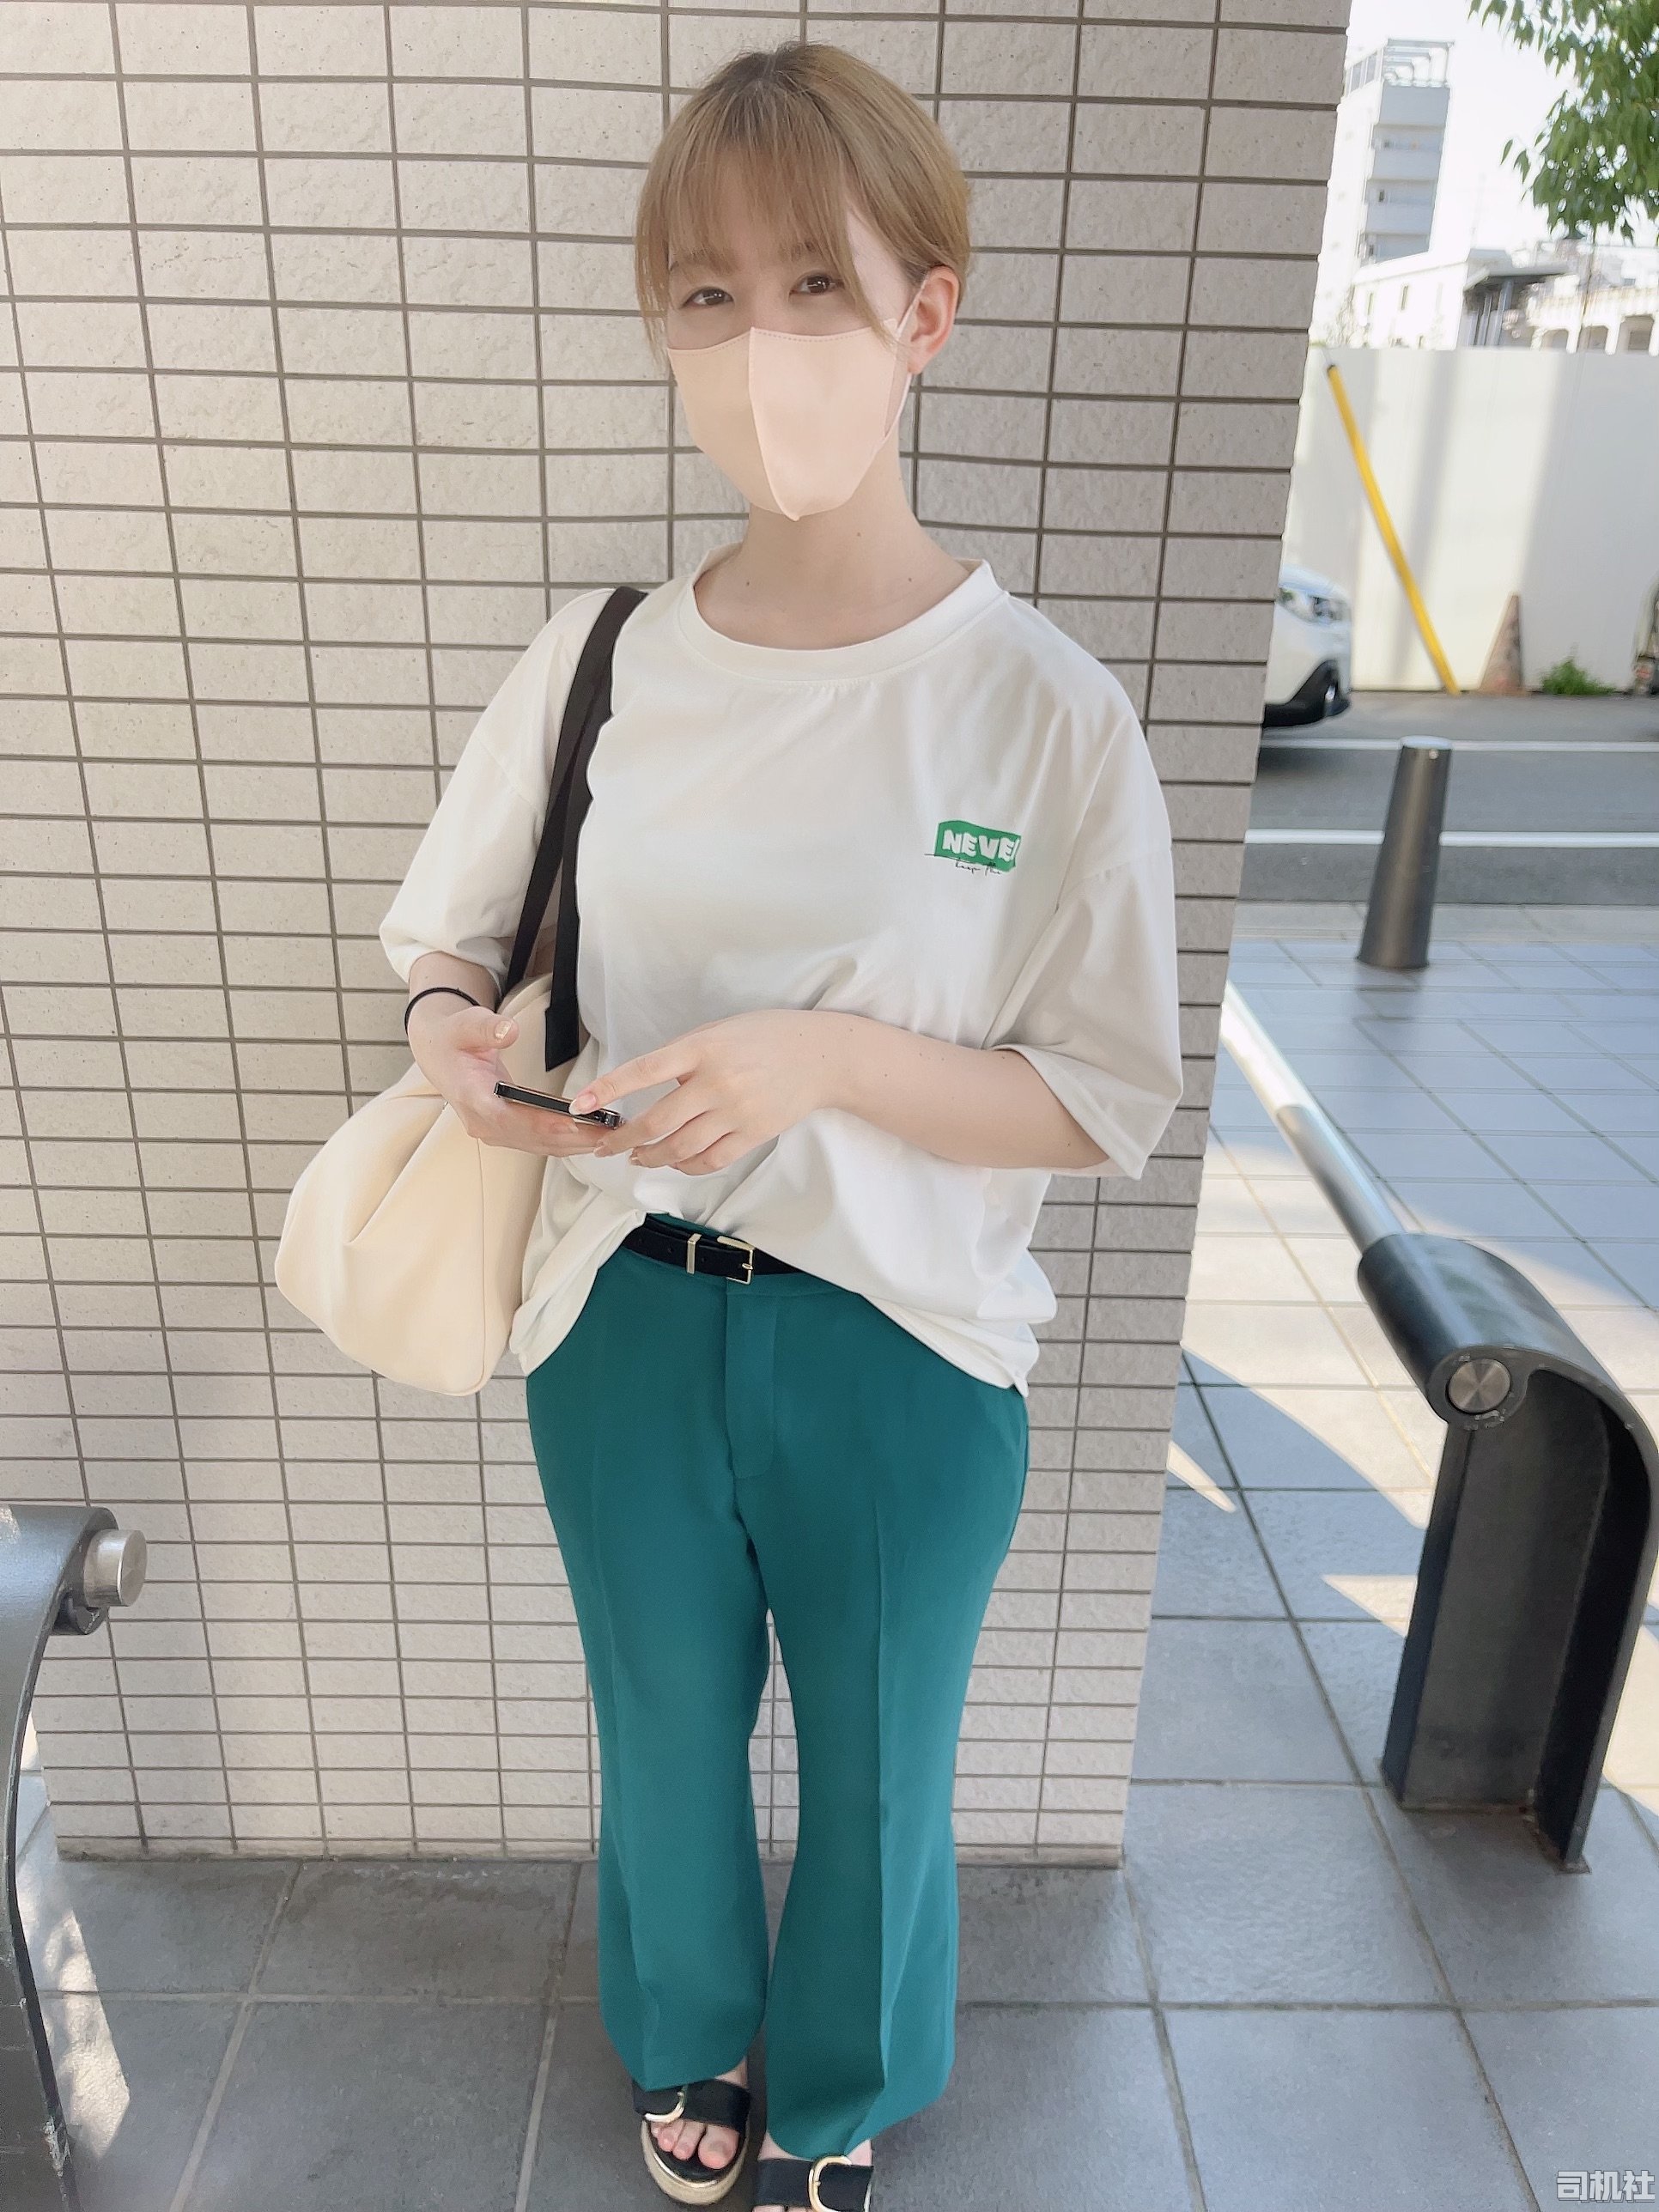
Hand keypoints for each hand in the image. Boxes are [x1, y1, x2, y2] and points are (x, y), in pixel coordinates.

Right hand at [406, 997, 607, 1158]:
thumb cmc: (454, 1038)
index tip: (574, 1123)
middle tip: (607, 1133)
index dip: (543, 1123)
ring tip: (608, 1136)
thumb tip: (509, 1031)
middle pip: (531, 1138)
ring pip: (538, 1145)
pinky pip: (538, 1142)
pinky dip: (564, 1141)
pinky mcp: (504, 1131)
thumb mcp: (468, 1024)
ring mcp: (493, 1130)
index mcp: (471, 1096)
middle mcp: (482, 1122)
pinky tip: (590, 1136)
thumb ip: (489, 1027)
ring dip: (573, 1144)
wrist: (440, 1053)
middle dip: (571, 1138)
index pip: (509, 1118)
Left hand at [568, 1010, 852, 1175]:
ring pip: (680, 1148)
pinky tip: (674, 1162)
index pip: (644, 1071)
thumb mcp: (718, 1030)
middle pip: (656, 1121)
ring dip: (651, 1157)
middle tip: (605, 1147)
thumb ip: (684, 1055)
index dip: (609, 1090)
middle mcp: (717, 1081)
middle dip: (623, 1139)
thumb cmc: (766, 1037)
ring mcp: (736, 1111)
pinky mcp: (753, 1133)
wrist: (821, 1056)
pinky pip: (710, 1160)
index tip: (581, 1104)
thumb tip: (649, 1083)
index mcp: (702, 1048)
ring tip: (636, 1157)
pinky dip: (685, 1166)